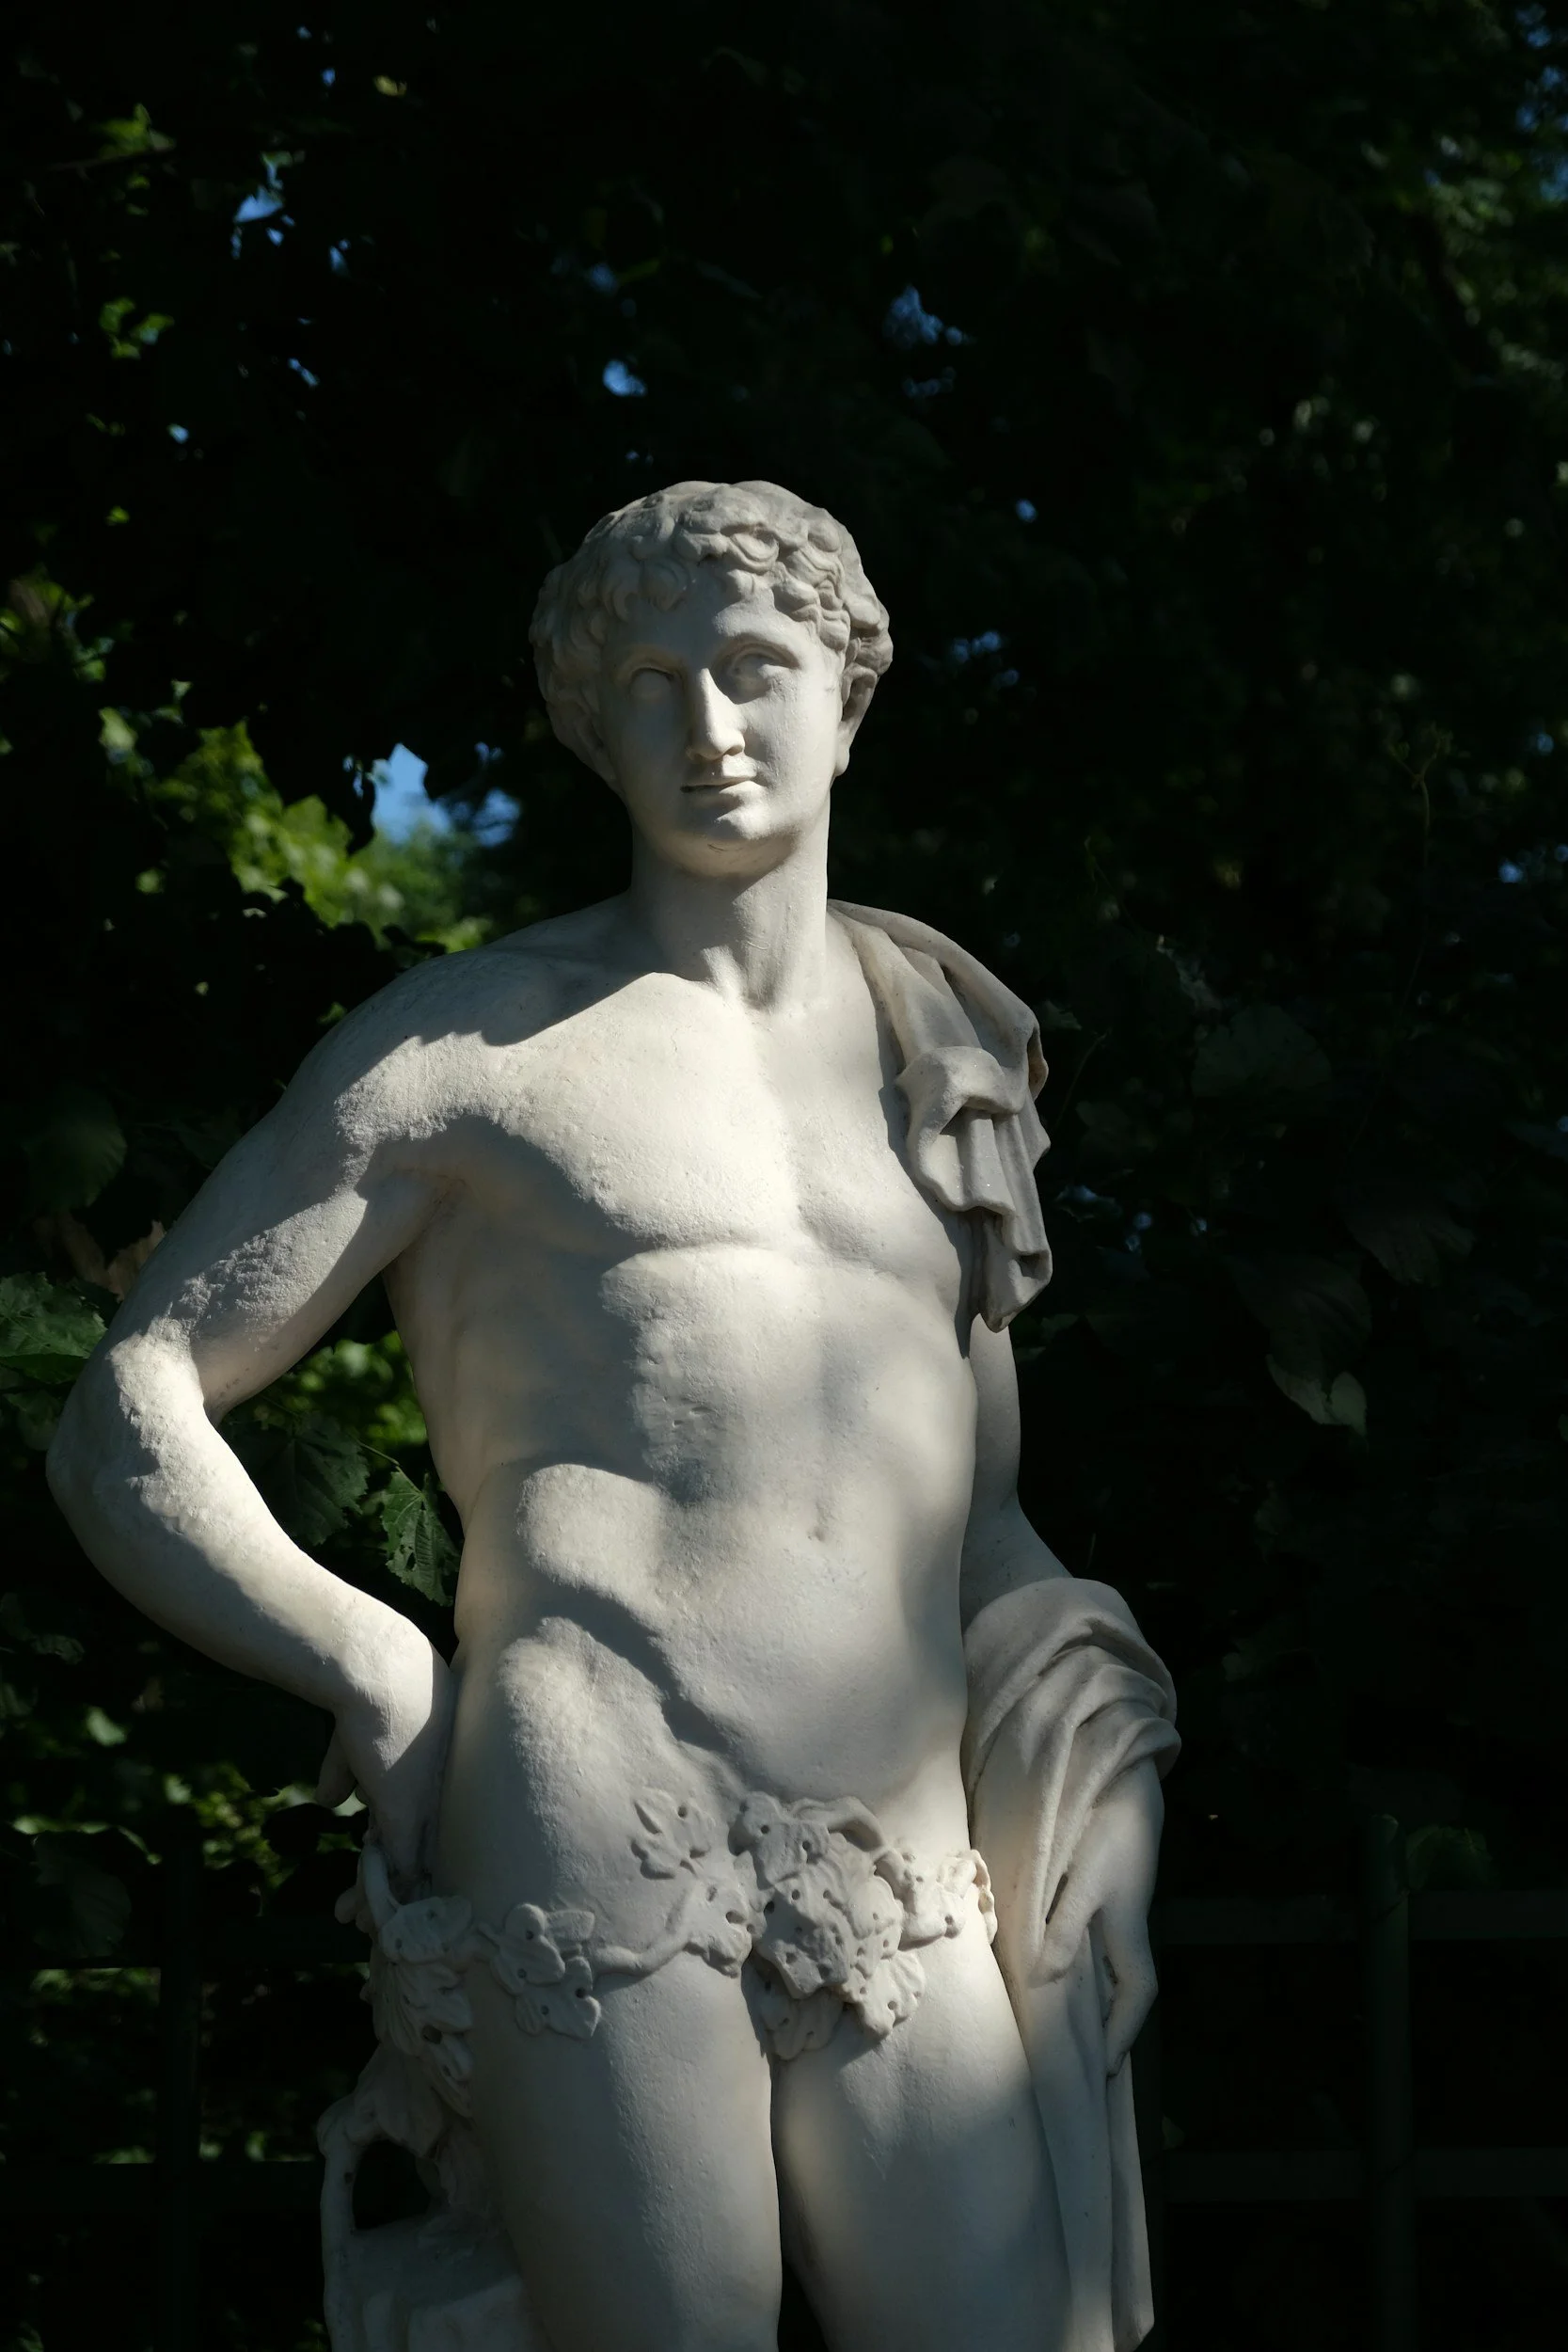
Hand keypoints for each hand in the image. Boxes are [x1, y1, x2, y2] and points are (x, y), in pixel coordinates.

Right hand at [315, 1621, 454, 1894]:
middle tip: (369, 1917)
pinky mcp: (405, 1811)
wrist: (374, 1668)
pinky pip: (398, 1866)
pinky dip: (375, 1895)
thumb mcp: (353, 1738)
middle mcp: (441, 1790)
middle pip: (426, 1851)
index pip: (426, 1823)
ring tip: (352, 1920)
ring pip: (410, 1865)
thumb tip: (331, 1802)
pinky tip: (358, 1915)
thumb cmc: (364, 1694)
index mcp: (438, 1772)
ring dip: (376, 1897)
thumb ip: (346, 1770)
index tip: (381, 1871)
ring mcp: (427, 1801)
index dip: (404, 1852)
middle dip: (397, 1887)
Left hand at [1036, 1757, 1162, 2075]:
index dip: (1122, 2034)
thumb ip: (1065, 1927)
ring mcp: (1119, 1912)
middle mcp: (1129, 1930)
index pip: (1136, 1997)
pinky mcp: (1107, 1894)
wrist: (1124, 1785)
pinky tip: (1057, 1968)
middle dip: (1110, 2026)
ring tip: (1067, 2026)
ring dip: (1095, 1998)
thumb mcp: (1086, 1882)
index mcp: (1130, 1934)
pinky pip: (1097, 1945)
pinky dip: (1082, 1965)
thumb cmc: (1107, 1835)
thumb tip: (1044, 1978)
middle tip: (1083, 2059)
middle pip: (1125, 1990)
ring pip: (1110, 1968)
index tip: (1103, 2069)